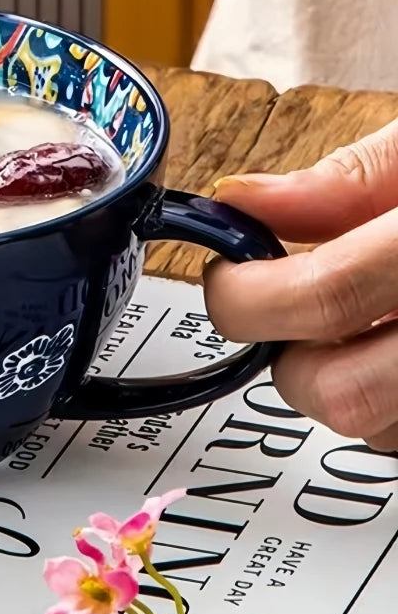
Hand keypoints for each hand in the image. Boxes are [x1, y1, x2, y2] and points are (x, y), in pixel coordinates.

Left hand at [204, 119, 397, 449]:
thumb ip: (348, 180)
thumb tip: (245, 201)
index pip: (328, 297)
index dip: (249, 294)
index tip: (231, 278)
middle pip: (345, 395)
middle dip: (289, 356)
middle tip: (285, 308)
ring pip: (381, 433)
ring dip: (345, 382)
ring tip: (363, 322)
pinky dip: (394, 403)